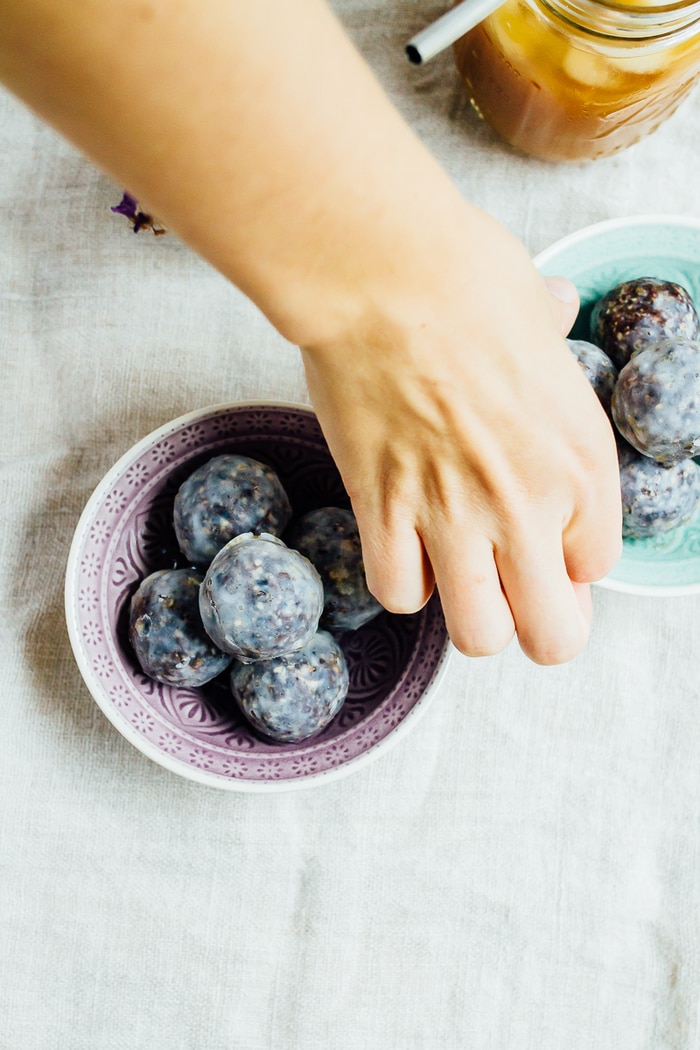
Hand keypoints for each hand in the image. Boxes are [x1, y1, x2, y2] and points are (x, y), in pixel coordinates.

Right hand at [300, 213, 621, 664]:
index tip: (545, 541)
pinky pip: (398, 593)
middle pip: (553, 637)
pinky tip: (401, 541)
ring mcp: (454, 514)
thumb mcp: (539, 312)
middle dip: (537, 625)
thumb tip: (553, 308)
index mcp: (582, 459)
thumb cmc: (467, 278)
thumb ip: (553, 342)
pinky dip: (401, 578)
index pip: (598, 567)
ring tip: (457, 574)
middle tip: (514, 590)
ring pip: (479, 636)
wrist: (384, 274)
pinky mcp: (384, 509)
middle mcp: (529, 503)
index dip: (570, 562)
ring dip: (471, 614)